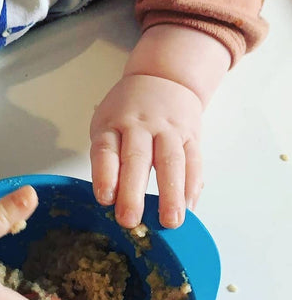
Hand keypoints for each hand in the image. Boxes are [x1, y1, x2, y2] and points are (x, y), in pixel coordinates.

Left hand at [90, 73, 202, 228]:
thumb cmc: (127, 111)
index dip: (104, 174)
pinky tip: (189, 208)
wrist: (163, 78)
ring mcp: (168, 129)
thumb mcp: (107, 125)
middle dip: (133, 192)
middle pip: (137, 158)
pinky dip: (192, 187)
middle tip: (130, 220)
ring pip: (171, 162)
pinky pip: (194, 162)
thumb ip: (107, 159)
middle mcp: (140, 125)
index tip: (105, 199)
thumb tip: (112, 201)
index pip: (106, 149)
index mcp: (113, 124)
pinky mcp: (191, 135)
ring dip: (171, 194)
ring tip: (171, 221)